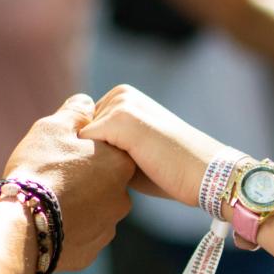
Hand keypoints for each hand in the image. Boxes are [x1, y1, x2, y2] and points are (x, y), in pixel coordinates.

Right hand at [3, 94, 134, 271]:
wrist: (21, 225)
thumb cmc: (39, 169)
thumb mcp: (53, 127)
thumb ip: (77, 111)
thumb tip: (88, 103)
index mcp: (120, 165)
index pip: (110, 151)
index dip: (85, 149)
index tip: (63, 152)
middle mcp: (122, 200)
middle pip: (103, 183)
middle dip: (82, 180)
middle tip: (52, 178)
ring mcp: (107, 229)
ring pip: (92, 212)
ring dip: (76, 206)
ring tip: (46, 202)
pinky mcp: (90, 253)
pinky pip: (80, 237)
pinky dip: (67, 230)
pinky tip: (46, 223)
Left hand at [79, 85, 232, 210]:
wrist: (204, 173)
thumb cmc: (169, 169)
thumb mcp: (130, 152)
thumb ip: (103, 146)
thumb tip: (69, 157)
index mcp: (123, 97)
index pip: (82, 128)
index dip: (86, 154)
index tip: (103, 171)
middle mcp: (119, 95)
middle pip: (75, 134)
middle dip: (83, 157)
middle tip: (109, 176)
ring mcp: (119, 105)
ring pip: (79, 142)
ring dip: (88, 164)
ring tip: (115, 177)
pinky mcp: (120, 120)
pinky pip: (84, 148)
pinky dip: (92, 168)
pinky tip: (114, 178)